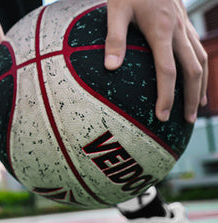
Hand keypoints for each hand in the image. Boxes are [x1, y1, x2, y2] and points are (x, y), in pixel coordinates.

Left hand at [105, 0, 207, 122]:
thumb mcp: (116, 10)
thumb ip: (114, 39)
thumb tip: (111, 69)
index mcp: (161, 30)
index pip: (168, 71)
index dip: (166, 96)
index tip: (162, 117)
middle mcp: (178, 29)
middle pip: (193, 70)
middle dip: (192, 98)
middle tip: (188, 121)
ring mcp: (184, 26)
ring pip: (201, 60)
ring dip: (201, 86)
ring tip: (198, 108)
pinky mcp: (184, 23)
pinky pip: (198, 50)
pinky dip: (200, 69)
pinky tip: (196, 81)